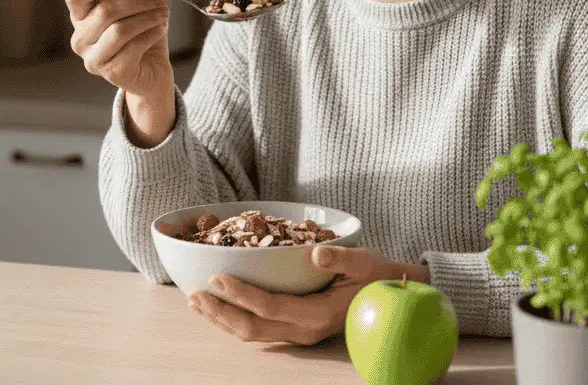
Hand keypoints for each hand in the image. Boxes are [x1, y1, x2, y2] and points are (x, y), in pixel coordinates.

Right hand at [63, 0, 173, 102]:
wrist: (152, 69)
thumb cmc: (138, 33)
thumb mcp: (127, 4)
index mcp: (80, 18)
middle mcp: (80, 39)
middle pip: (104, 11)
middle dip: (137, 1)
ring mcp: (93, 59)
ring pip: (119, 30)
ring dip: (147, 17)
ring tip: (163, 14)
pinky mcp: (112, 74)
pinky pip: (133, 47)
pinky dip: (151, 34)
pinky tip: (160, 29)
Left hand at [189, 245, 430, 345]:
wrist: (393, 297)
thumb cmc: (377, 276)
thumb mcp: (365, 261)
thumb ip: (341, 258)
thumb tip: (316, 252)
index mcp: (317, 314)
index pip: (269, 307)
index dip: (240, 293)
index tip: (216, 276)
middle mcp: (304, 329)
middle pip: (252, 328)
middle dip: (220, 312)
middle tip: (194, 294)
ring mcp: (299, 333)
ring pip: (252, 334)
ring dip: (222, 319)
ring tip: (196, 302)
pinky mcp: (296, 329)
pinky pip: (259, 330)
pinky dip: (234, 319)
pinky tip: (219, 306)